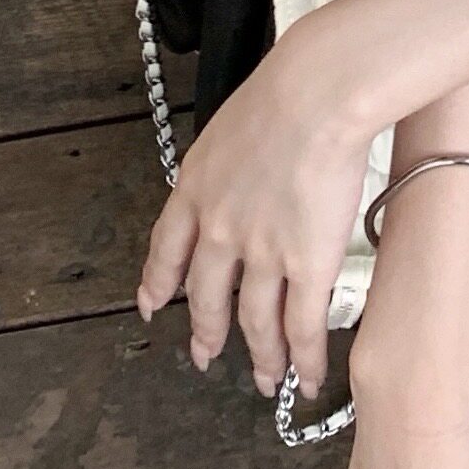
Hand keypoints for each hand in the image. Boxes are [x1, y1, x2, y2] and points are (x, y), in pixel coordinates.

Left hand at [135, 16, 372, 396]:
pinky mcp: (306, 266)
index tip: (151, 303)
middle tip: (205, 355)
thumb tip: (249, 164)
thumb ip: (230, 158)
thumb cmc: (287, 88)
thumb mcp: (232, 123)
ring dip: (261, 356)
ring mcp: (261, 254)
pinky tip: (303, 379)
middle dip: (206, 332)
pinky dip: (303, 359)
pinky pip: (301, 326)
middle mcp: (218, 230)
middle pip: (206, 297)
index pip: (166, 249)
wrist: (317, 95)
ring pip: (254, 322)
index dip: (158, 281)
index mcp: (195, 190)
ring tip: (266, 379)